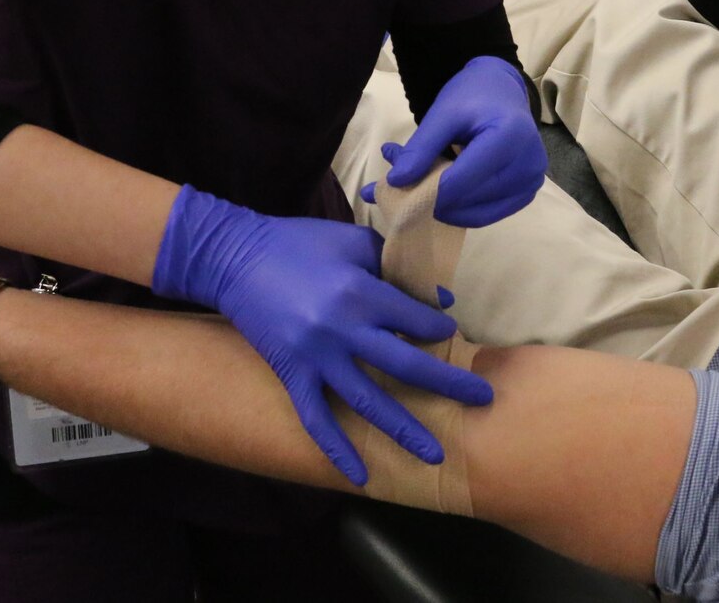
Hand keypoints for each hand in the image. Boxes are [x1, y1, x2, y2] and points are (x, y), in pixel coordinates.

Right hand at [152, 186, 492, 487]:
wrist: (235, 257)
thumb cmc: (298, 243)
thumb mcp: (351, 242)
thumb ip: (394, 265)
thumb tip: (438, 297)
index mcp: (360, 292)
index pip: (416, 320)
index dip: (439, 328)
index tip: (452, 333)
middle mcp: (343, 329)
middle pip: (407, 365)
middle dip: (449, 383)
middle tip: (483, 398)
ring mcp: (316, 357)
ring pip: (369, 402)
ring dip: (405, 431)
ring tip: (436, 456)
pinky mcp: (291, 374)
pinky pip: (317, 419)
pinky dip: (338, 450)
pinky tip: (362, 477)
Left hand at [371, 56, 545, 227]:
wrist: (503, 92)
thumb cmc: (474, 97)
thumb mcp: (443, 114)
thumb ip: (420, 147)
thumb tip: (395, 182)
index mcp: (511, 137)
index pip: (463, 180)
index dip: (427, 191)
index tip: (396, 189)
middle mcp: (529, 165)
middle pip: (470, 200)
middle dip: (431, 199)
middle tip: (402, 187)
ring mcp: (531, 183)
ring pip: (477, 214)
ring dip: (444, 208)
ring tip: (423, 187)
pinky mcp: (527, 194)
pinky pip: (488, 215)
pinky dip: (461, 210)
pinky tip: (446, 192)